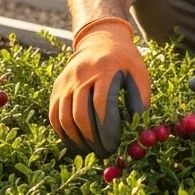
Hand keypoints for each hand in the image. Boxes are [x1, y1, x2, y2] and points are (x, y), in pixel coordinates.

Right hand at [49, 17, 150, 157]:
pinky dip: (64, 134)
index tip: (116, 146)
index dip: (108, 129)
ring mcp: (65, 81)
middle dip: (93, 140)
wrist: (101, 40)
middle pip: (81, 114)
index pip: (102, 105)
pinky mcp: (57, 88)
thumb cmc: (125, 62)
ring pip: (65, 118)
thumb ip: (140, 102)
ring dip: (78, 140)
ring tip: (92, 152)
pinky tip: (77, 144)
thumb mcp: (139, 75)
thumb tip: (138, 133)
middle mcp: (81, 75)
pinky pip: (55, 116)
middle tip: (105, 154)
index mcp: (104, 69)